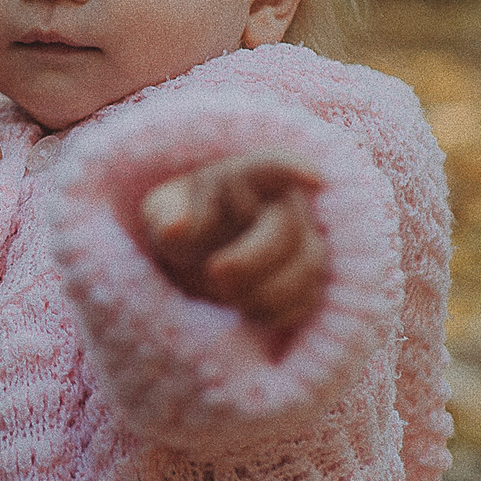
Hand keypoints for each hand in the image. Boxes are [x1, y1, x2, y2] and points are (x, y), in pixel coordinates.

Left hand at [139, 151, 326, 336]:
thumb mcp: (164, 212)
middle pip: (287, 229)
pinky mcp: (311, 278)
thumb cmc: (186, 221)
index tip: (315, 181)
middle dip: (252, 259)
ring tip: (225, 295)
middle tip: (215, 273)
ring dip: (263, 292)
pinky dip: (275, 313)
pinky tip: (247, 310)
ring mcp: (305, 241)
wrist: (202, 252)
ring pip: (305, 267)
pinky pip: (308, 300)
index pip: (274, 167)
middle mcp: (285, 205)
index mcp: (248, 177)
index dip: (295, 171)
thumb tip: (174, 229)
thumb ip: (166, 216)